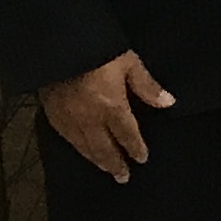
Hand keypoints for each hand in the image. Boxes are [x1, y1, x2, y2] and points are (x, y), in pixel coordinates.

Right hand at [39, 50, 172, 181]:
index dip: (135, 149)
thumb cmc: (97, 49)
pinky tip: (80, 149)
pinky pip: (66, 137)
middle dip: (115, 164)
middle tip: (123, 177)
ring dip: (96, 160)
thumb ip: (147, 85)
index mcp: (111, 107)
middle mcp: (89, 119)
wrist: (56, 43)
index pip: (127, 135)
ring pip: (84, 147)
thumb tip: (168, 102)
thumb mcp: (128, 62)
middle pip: (104, 148)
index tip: (142, 159)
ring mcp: (68, 118)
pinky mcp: (51, 112)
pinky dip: (77, 147)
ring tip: (105, 169)